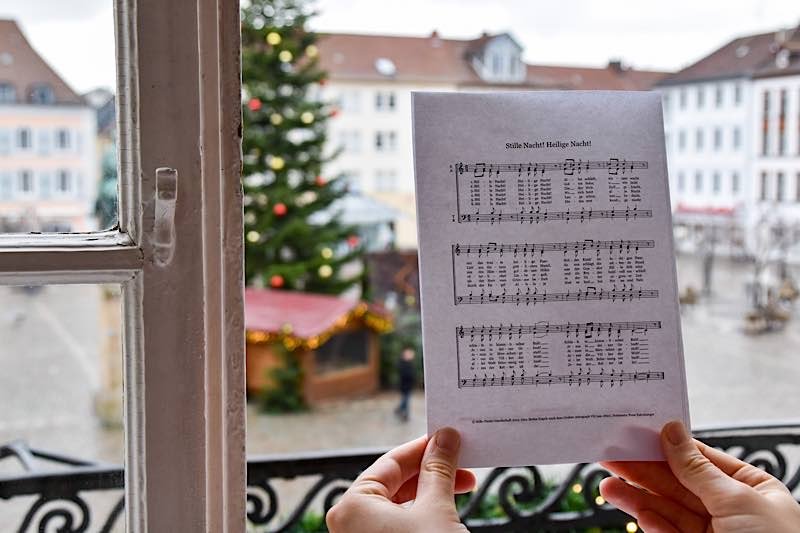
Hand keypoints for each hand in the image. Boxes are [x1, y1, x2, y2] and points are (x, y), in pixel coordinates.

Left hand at [326, 428, 475, 532]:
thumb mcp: (436, 509)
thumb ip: (438, 470)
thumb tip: (445, 438)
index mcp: (351, 506)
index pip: (391, 463)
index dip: (423, 448)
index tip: (448, 438)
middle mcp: (349, 523)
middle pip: (395, 484)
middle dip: (432, 472)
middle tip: (462, 462)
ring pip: (399, 506)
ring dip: (432, 493)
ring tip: (463, 484)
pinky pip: (400, 525)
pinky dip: (423, 514)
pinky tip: (449, 508)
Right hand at [600, 420, 799, 532]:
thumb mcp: (737, 498)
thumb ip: (697, 468)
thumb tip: (673, 433)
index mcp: (752, 487)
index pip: (700, 458)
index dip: (667, 446)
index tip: (637, 435)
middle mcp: (732, 509)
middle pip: (678, 483)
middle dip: (643, 470)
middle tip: (612, 457)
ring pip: (668, 509)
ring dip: (637, 497)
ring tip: (607, 485)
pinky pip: (669, 532)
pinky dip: (650, 523)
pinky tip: (635, 512)